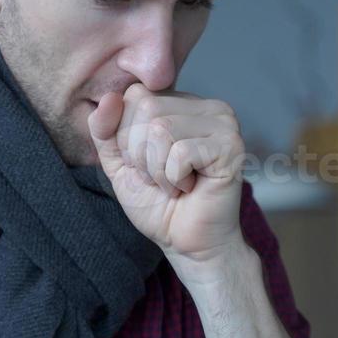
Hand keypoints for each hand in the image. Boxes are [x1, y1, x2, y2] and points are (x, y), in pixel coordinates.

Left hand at [87, 83, 245, 265]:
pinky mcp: (231, 146)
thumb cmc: (157, 204)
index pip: (134, 94)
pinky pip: (180, 152)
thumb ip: (105, 129)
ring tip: (174, 183)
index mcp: (180, 104)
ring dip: (156, 169)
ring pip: (161, 128)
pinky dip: (173, 179)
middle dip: (140, 153)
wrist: (186, 243)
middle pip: (146, 107)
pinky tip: (189, 188)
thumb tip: (108, 97)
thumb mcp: (118, 163)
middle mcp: (206, 106)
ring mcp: (224, 123)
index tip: (146, 163)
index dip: (126, 136)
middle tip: (161, 177)